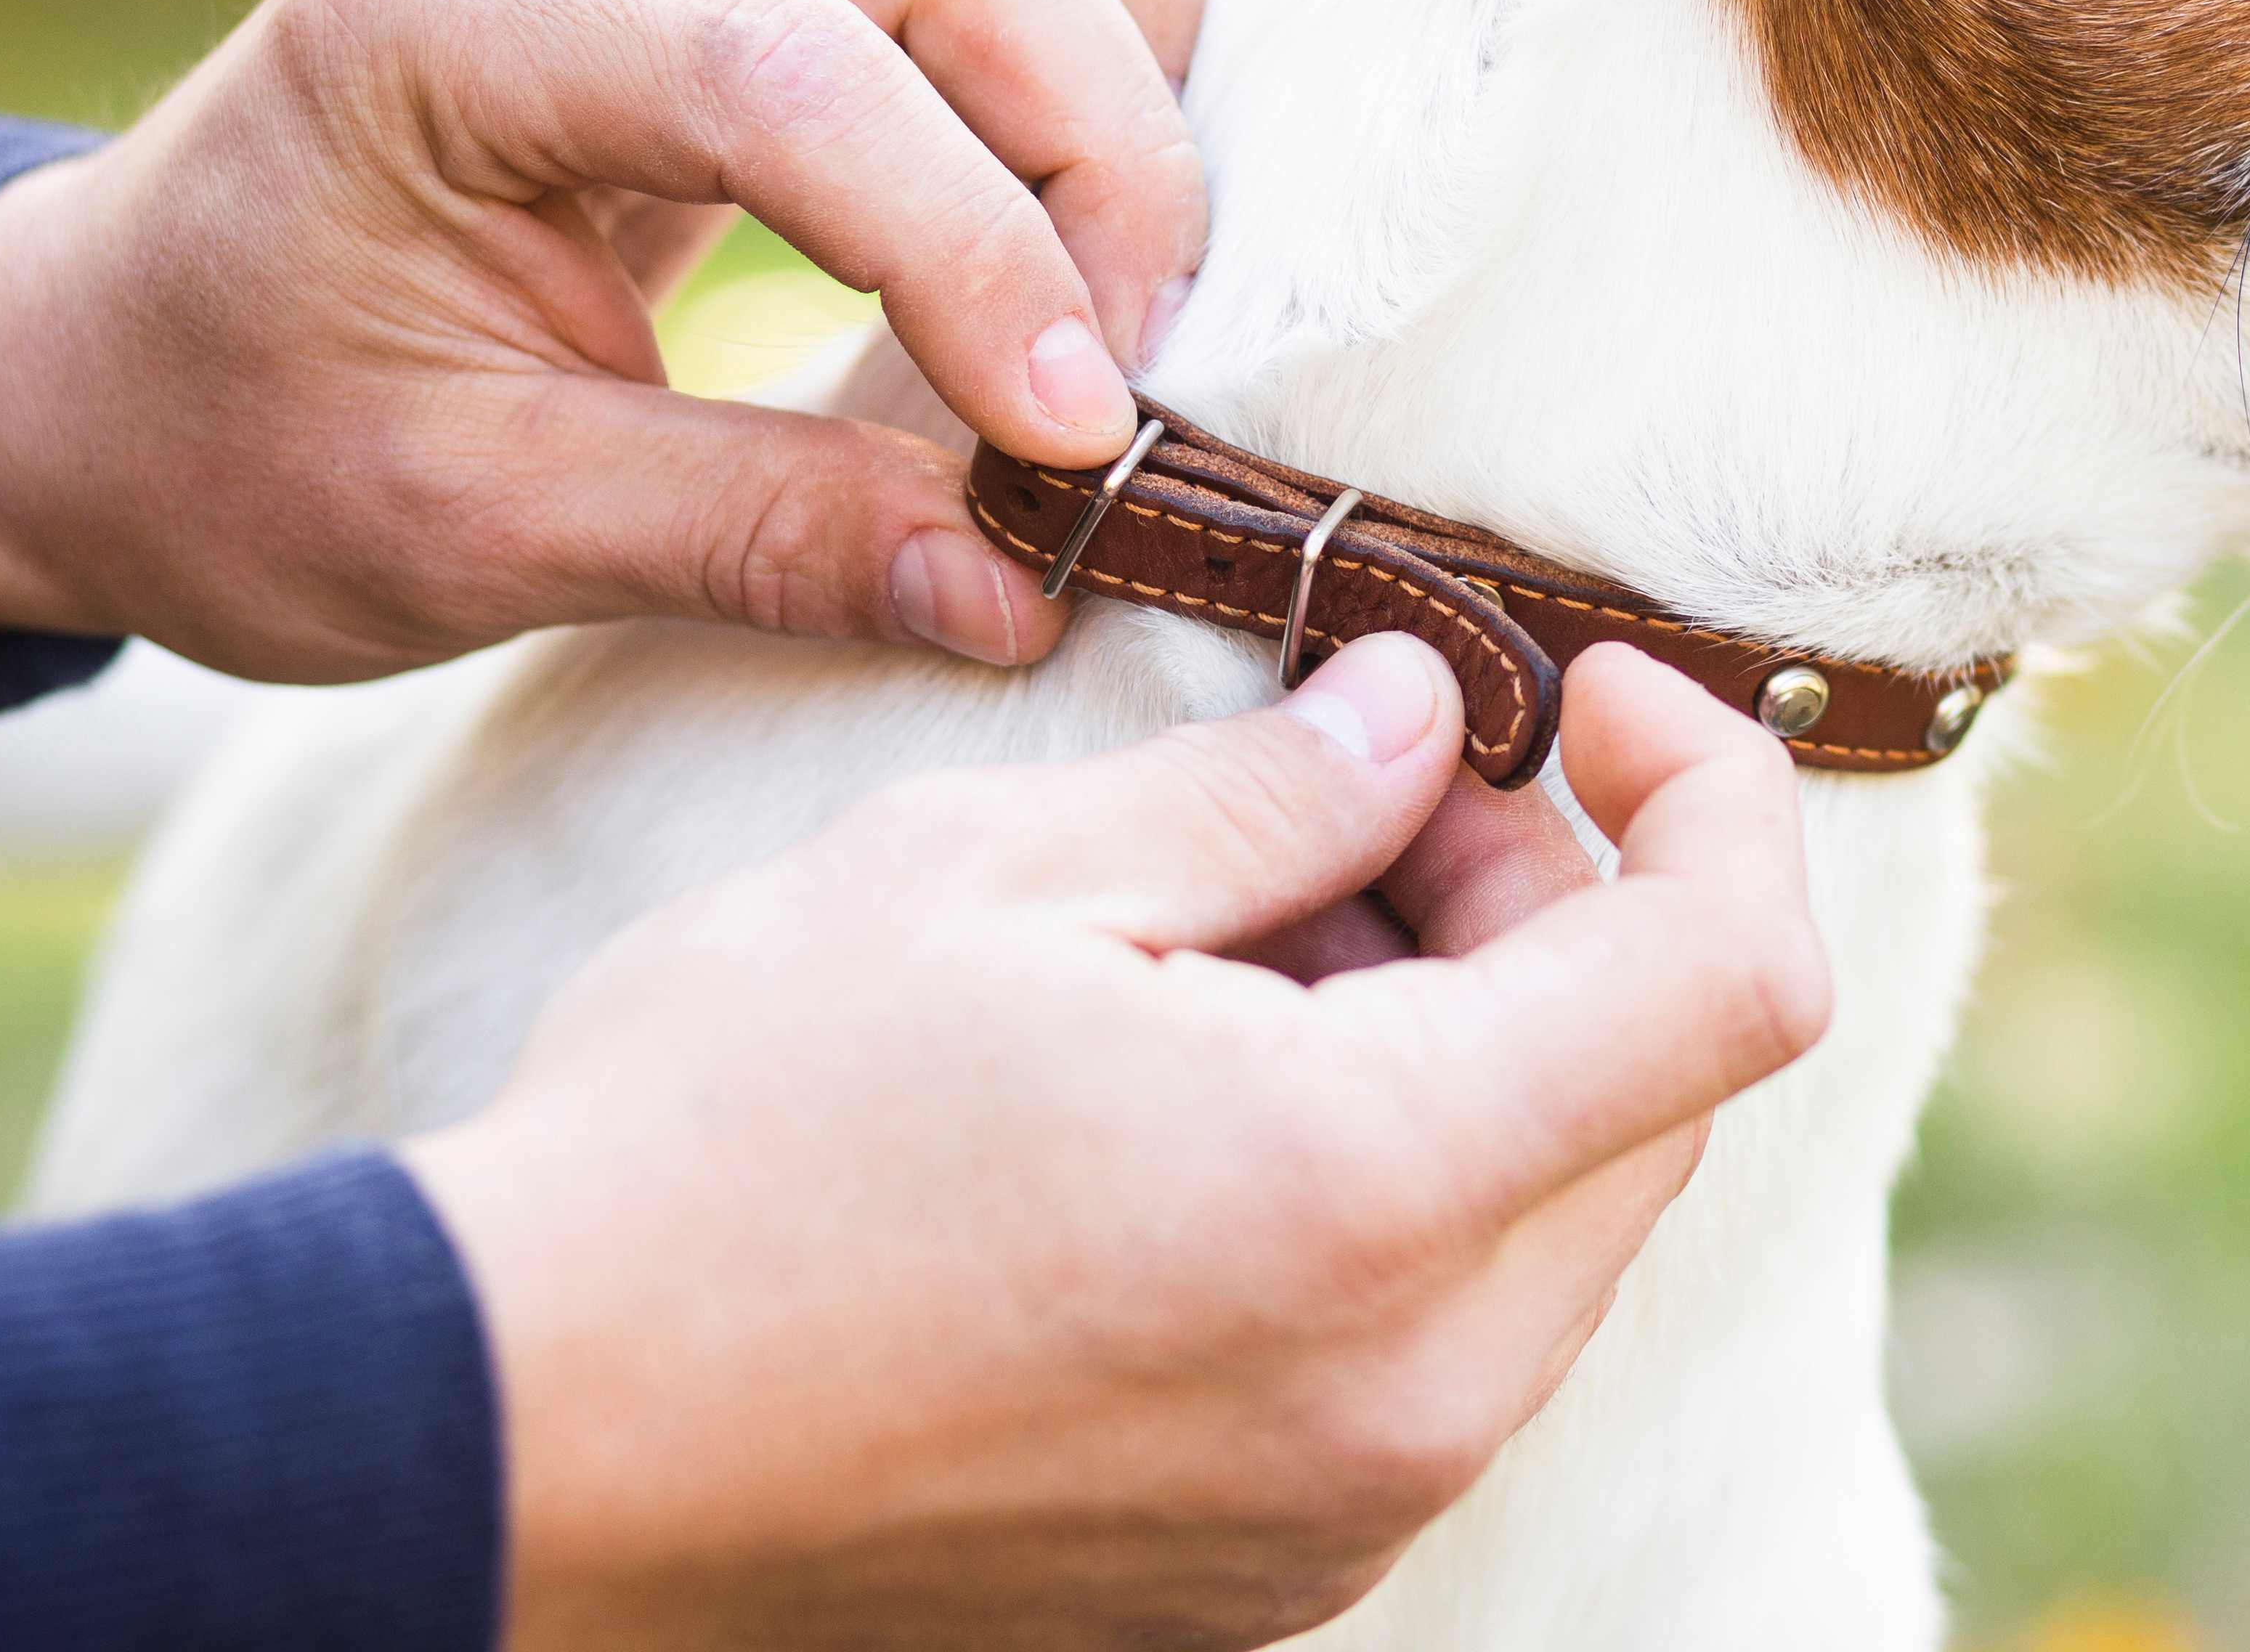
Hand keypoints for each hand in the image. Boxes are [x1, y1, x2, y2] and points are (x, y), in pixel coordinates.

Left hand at [0, 0, 1202, 677]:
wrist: (102, 366)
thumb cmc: (237, 452)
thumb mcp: (464, 537)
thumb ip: (754, 543)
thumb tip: (1026, 585)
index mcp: (442, 8)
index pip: (796, 74)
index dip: (981, 255)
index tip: (1071, 447)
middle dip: (1095, 152)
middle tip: (1110, 380)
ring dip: (1114, 31)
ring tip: (1102, 260)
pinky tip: (1057, 165)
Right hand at [404, 636, 1832, 1651]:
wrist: (511, 1450)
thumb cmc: (721, 1140)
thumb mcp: (988, 875)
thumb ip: (1268, 788)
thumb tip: (1417, 714)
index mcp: (1376, 1196)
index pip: (1738, 975)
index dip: (1716, 787)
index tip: (1588, 685)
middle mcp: (1415, 1390)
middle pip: (1653, 1091)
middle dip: (1556, 897)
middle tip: (1361, 785)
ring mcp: (1351, 1506)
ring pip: (1548, 1211)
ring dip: (1466, 1033)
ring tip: (1235, 932)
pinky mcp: (1271, 1564)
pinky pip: (1436, 1333)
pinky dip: (1390, 1175)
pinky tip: (1197, 1087)